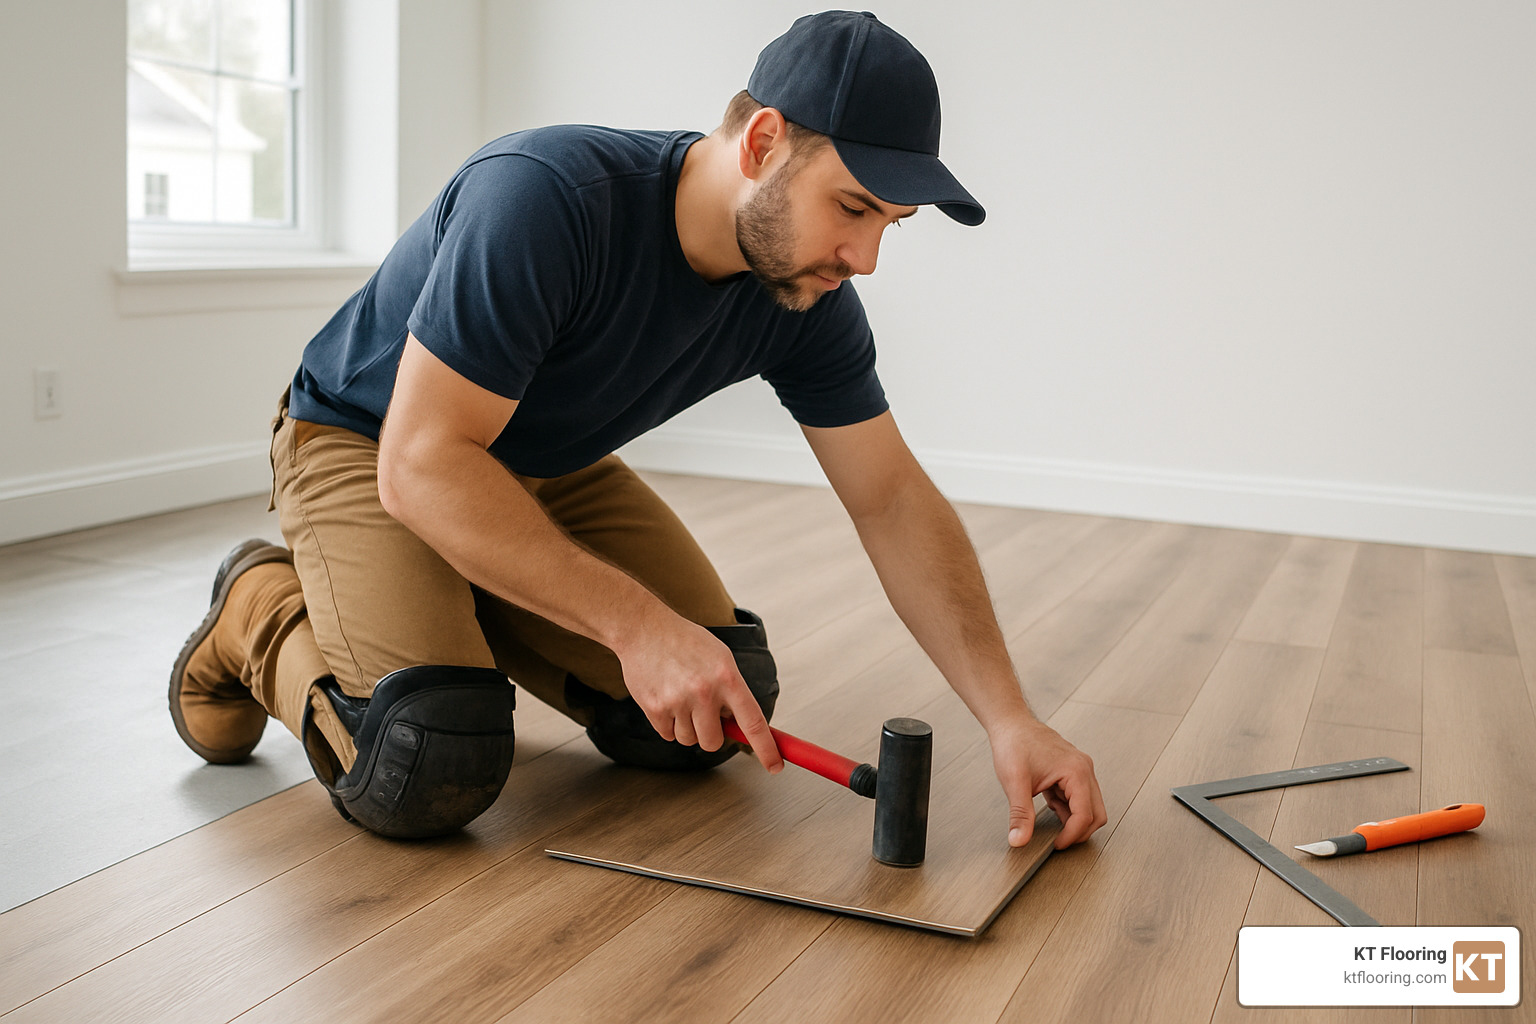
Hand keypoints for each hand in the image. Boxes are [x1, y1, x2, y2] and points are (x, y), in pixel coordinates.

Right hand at [613, 613, 782, 772]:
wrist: (644, 629)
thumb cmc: (684, 641)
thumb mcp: (720, 657)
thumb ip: (732, 690)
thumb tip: (739, 724)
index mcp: (727, 677)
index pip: (753, 722)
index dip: (766, 749)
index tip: (775, 766)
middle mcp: (704, 691)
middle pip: (714, 741)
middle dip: (710, 733)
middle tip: (703, 712)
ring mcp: (678, 701)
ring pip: (689, 740)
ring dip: (687, 726)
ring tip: (680, 697)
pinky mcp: (655, 708)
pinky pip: (668, 735)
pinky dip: (668, 723)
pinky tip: (665, 698)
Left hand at [989, 716, 1106, 849]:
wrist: (1010, 723)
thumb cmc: (1014, 743)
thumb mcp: (1014, 783)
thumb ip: (1020, 815)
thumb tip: (1019, 840)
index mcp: (1076, 771)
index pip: (1085, 815)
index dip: (1072, 835)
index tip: (1057, 845)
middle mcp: (1084, 769)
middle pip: (1096, 813)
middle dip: (1079, 831)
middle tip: (1058, 841)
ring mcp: (1080, 770)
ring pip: (1089, 807)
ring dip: (1072, 819)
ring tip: (1049, 820)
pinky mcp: (1072, 772)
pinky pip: (1078, 798)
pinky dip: (1067, 808)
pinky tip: (1050, 805)